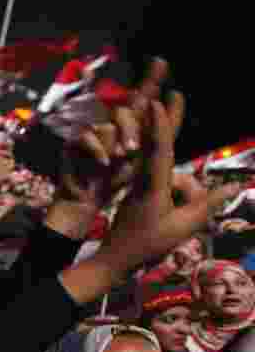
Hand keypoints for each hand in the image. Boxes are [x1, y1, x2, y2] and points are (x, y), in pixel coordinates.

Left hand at [92, 95, 239, 277]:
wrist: (116, 258)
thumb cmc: (149, 245)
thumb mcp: (184, 227)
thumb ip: (209, 203)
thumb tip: (236, 185)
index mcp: (151, 187)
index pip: (158, 151)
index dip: (159, 126)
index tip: (155, 102)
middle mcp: (144, 180)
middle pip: (165, 152)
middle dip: (166, 121)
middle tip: (174, 93)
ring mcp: (141, 184)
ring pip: (170, 172)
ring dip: (185, 192)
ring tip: (178, 217)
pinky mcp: (140, 190)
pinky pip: (164, 180)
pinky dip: (179, 192)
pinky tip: (178, 206)